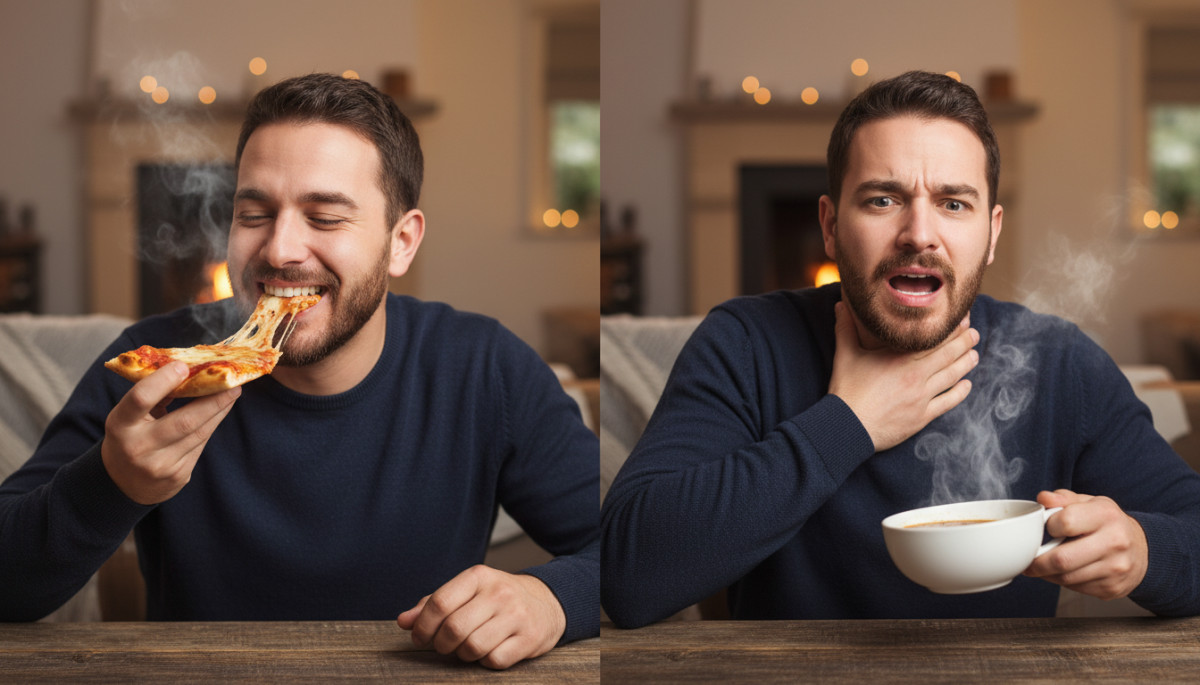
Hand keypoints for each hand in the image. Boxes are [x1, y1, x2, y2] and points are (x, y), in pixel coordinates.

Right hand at [101, 362, 239, 504]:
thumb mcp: (129, 416)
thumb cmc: (130, 437)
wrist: (125, 484)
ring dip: (219, 410)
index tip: (184, 366)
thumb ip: (153, 396)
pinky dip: (211, 425)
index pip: (141, 398)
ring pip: (199, 433)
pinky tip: (220, 412)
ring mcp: (159, 465)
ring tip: (232, 393)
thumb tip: (188, 369)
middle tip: (232, 382)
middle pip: (185, 421)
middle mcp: (138, 447)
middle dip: (213, 400)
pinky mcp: (178, 476)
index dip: (163, 381)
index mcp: (120, 425)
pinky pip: (201, 445)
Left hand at [396, 565, 566, 669]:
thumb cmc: (497, 599)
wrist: (547, 602)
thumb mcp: (468, 592)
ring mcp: (517, 615)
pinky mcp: (530, 638)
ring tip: (468, 647)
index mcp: (479, 576)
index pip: (439, 602)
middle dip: (441, 644)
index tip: (419, 637)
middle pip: (453, 628)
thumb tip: (404, 621)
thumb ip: (434, 604)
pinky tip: (491, 650)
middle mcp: (499, 593)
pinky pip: (494, 660)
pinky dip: (486, 662)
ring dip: (463, 655)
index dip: (422, 626)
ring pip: (472, 647)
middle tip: (444, 646)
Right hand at [828, 301, 978, 450]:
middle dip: (964, 342)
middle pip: (948, 356)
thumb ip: (845, 328)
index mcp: (901, 359)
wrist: (848, 427)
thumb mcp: (845, 355)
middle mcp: (916, 376)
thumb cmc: (846, 390)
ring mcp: (922, 397)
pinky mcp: (922, 416)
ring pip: (951, 377)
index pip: (933, 339)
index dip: (950, 328)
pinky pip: (947, 402)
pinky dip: (960, 393)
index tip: (961, 318)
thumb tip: (841, 305)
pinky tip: (967, 385)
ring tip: (975, 354)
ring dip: (966, 364)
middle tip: (974, 333)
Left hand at [1023, 490, 1148, 599]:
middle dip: (1038, 562)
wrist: (1142, 549)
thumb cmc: (1108, 523)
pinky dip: (1063, 582)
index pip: (1065, 522)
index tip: (1045, 528)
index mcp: (1106, 515)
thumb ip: (1064, 499)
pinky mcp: (1112, 588)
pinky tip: (1063, 572)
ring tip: (1043, 565)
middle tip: (1028, 559)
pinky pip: (1076, 588)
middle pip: (1062, 559)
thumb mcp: (1090, 503)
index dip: (1048, 526)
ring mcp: (1116, 568)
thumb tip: (1043, 498)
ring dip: (1048, 574)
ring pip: (1066, 578)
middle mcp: (1115, 542)